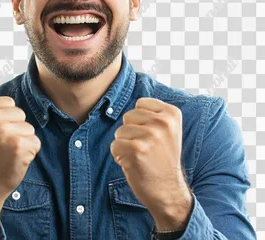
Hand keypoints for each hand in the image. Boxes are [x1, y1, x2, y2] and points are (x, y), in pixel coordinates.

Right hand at [0, 96, 40, 199]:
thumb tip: (13, 101)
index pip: (9, 103)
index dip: (7, 119)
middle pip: (20, 114)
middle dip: (16, 129)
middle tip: (2, 146)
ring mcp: (3, 132)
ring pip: (29, 128)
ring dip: (23, 141)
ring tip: (7, 153)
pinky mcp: (18, 145)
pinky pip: (35, 142)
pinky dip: (30, 152)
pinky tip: (15, 161)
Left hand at [110, 98, 191, 226]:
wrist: (168, 191)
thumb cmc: (163, 159)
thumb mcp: (167, 130)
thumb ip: (153, 113)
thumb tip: (125, 94)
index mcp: (172, 114)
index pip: (140, 104)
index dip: (141, 121)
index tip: (153, 135)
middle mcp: (163, 122)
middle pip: (128, 116)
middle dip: (131, 132)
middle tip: (146, 148)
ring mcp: (150, 135)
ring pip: (120, 131)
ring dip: (125, 145)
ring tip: (141, 156)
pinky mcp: (136, 149)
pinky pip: (114, 145)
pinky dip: (119, 156)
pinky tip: (134, 164)